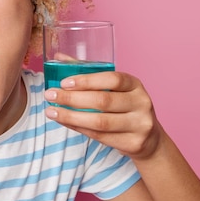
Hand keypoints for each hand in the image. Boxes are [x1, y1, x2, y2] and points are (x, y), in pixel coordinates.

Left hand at [44, 71, 162, 159]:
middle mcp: (141, 103)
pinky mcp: (133, 144)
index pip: (112, 79)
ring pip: (100, 122)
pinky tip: (64, 122)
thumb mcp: (114, 89)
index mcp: (135, 85)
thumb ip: (88, 73)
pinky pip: (100, 136)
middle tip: (50, 95)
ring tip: (51, 111)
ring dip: (71, 116)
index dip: (87, 80)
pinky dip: (79, 128)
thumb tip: (59, 56)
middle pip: (103, 101)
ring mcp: (139, 125)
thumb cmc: (124, 107)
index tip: (64, 82)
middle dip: (72, 98)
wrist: (149, 139)